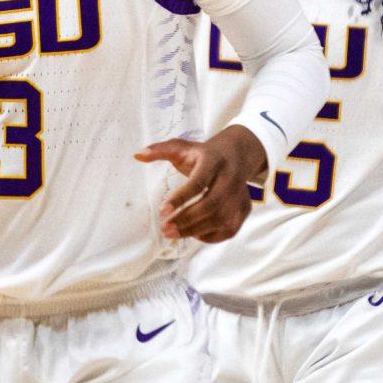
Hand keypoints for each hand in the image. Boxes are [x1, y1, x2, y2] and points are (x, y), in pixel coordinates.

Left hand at [137, 124, 263, 241]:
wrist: (237, 155)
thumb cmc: (203, 154)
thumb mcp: (182, 147)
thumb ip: (160, 150)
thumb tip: (137, 155)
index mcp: (213, 161)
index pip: (198, 182)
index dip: (180, 198)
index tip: (162, 210)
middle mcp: (230, 178)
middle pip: (210, 204)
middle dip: (186, 219)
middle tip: (165, 228)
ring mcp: (240, 195)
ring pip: (220, 219)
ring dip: (195, 230)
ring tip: (172, 233)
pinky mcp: (244, 209)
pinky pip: (229, 229)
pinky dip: (211, 236)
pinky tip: (193, 234)